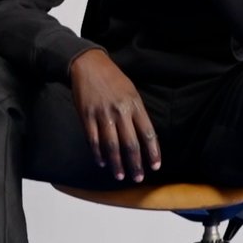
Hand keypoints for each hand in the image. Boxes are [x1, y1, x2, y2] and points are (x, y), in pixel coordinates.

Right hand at [69, 50, 160, 181]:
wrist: (88, 64)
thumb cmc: (113, 78)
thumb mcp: (131, 91)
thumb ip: (137, 113)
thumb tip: (143, 137)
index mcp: (135, 105)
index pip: (147, 133)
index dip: (152, 152)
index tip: (155, 166)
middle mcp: (120, 111)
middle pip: (130, 144)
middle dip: (135, 164)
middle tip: (138, 177)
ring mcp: (103, 114)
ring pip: (112, 146)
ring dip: (117, 164)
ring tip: (120, 175)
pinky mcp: (87, 116)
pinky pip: (93, 140)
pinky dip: (98, 154)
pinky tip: (102, 163)